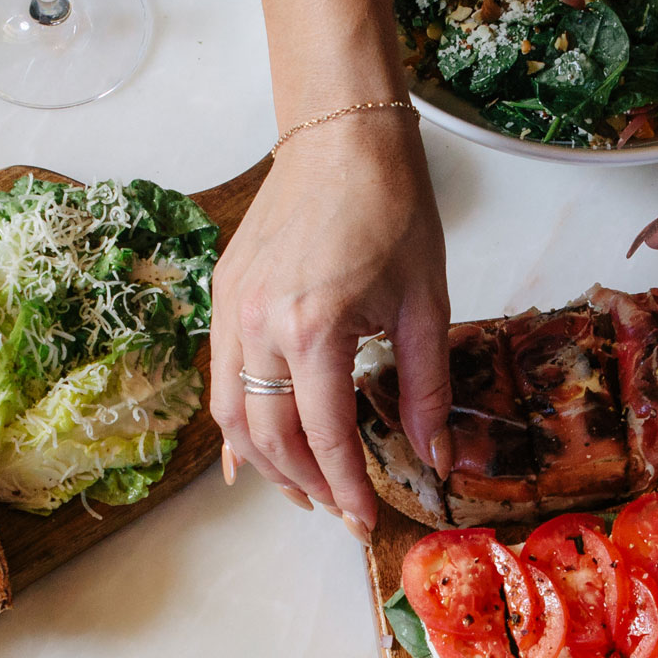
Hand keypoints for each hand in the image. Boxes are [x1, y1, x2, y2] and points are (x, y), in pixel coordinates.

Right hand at [210, 109, 449, 538]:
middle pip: (270, 437)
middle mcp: (260, 325)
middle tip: (339, 511)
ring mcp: (231, 309)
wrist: (343, 136)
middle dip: (306, 484)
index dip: (347, 487)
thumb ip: (427, 390)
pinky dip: (237, 422)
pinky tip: (255, 450)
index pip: (324, 436)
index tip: (366, 520)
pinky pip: (220, 378)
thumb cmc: (392, 209)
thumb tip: (437, 458)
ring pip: (232, 416)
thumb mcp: (426, 305)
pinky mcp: (223, 295)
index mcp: (314, 328)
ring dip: (266, 463)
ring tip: (302, 489)